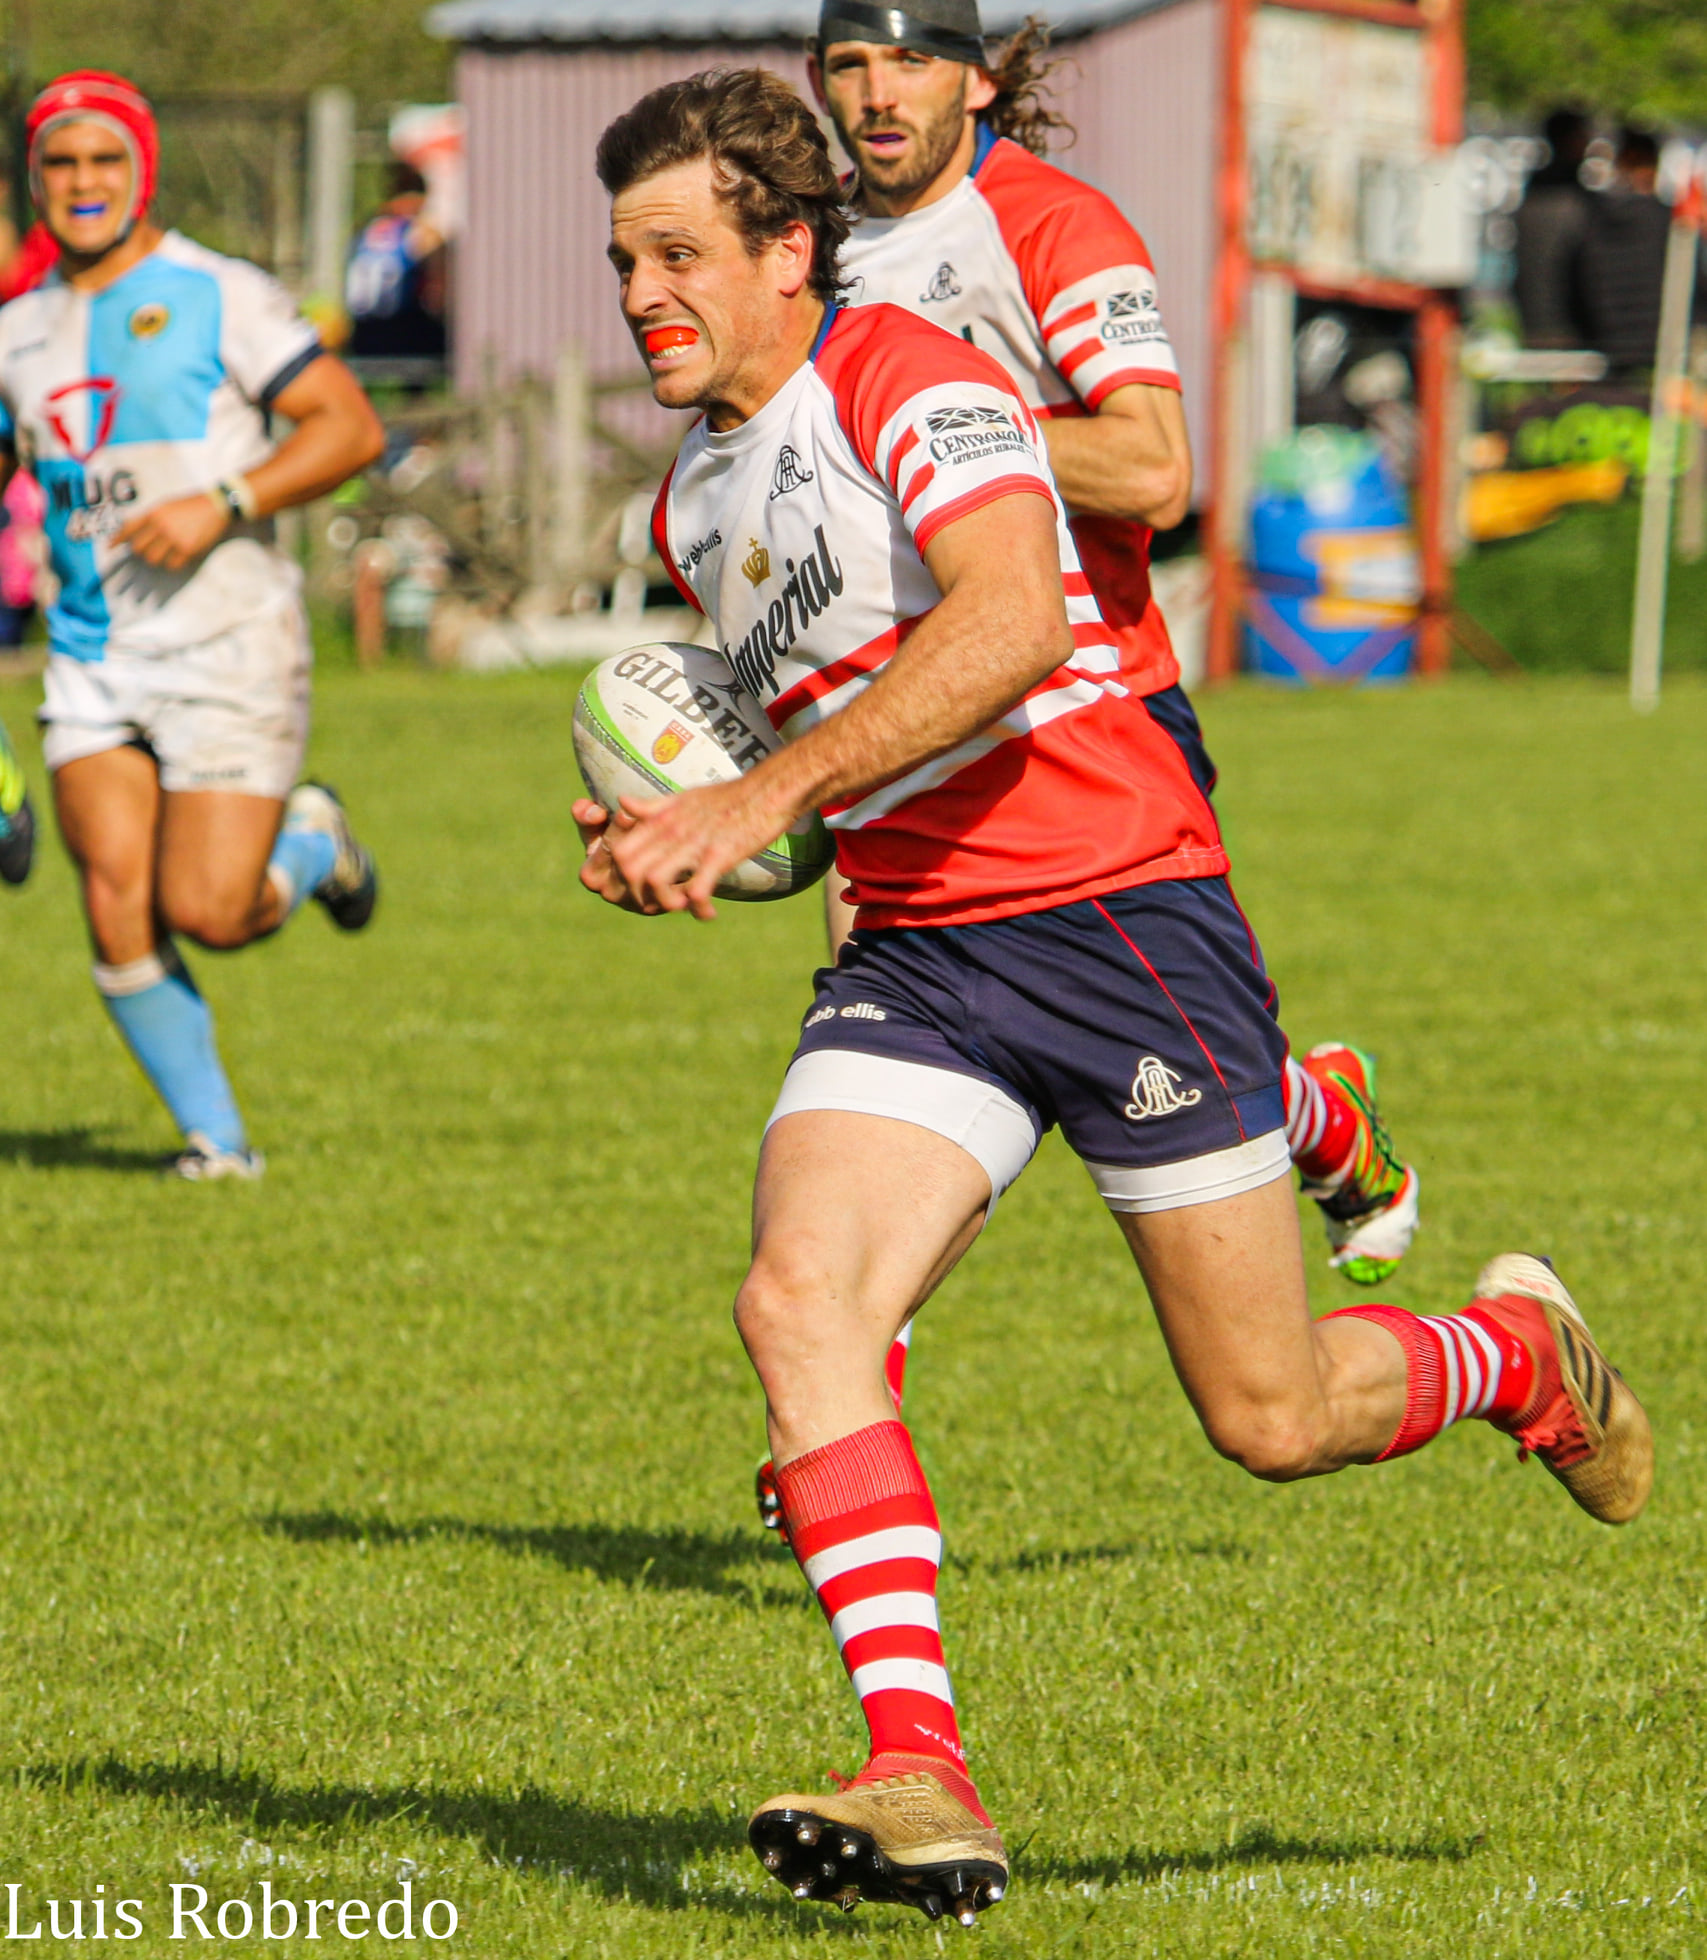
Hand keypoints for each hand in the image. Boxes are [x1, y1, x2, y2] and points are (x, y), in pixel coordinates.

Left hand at [115, 494, 229, 570]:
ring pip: (153, 559)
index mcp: (154, 513)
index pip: (129, 528)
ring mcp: (174, 538)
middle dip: (140, 552)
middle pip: (139, 548)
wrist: (215, 506)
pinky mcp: (187, 549)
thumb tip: (135, 534)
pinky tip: (178, 556)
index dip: (117, 539)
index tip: (109, 547)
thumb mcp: (166, 505)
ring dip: (156, 559)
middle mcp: (161, 526)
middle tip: (147, 550)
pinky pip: (172, 564)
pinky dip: (172, 563)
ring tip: (164, 553)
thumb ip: (151, 517)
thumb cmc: (190, 505)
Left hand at [581, 776, 798, 920]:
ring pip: (655, 882)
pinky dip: (699, 909)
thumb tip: (622, 803)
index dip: (623, 876)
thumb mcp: (684, 797)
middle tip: (660, 905)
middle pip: (629, 870)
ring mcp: (694, 843)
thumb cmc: (728, 797)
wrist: (767, 791)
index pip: (619, 850)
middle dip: (639, 896)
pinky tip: (708, 914)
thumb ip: (652, 806)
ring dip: (665, 903)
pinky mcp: (719, 856)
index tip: (641, 887)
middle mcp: (671, 831)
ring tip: (683, 907)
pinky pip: (696, 891)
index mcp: (660, 819)